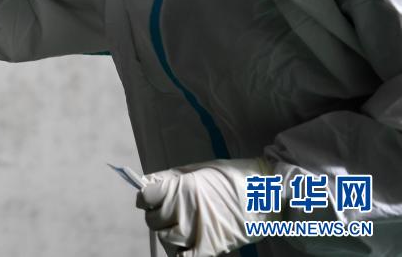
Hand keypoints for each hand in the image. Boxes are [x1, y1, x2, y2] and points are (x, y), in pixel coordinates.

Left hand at [136, 158, 273, 256]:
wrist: (271, 194)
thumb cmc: (235, 177)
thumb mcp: (199, 169)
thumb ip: (170, 177)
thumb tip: (146, 183)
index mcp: (183, 188)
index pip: (146, 197)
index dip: (147, 196)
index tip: (152, 197)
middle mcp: (186, 210)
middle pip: (153, 219)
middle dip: (157, 214)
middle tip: (169, 210)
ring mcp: (198, 231)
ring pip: (166, 238)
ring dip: (169, 232)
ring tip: (181, 224)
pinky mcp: (211, 247)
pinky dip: (180, 254)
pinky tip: (184, 245)